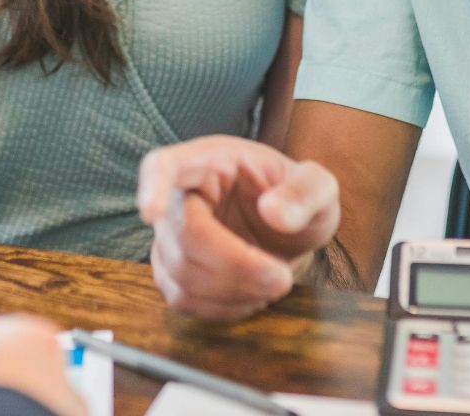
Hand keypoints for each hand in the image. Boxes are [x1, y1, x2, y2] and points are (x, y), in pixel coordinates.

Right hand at [138, 135, 339, 319]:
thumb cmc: (298, 201)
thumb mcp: (319, 188)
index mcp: (209, 161)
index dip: (151, 187)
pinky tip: (250, 296)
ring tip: (272, 284)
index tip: (151, 213)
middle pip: (182, 235)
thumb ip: (305, 193)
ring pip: (179, 273)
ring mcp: (172, 236)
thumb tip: (273, 212)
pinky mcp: (174, 271)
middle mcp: (181, 196)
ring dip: (231, 291)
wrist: (291, 232)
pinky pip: (182, 298)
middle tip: (281, 279)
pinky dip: (220, 307)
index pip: (162, 166)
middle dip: (234, 266)